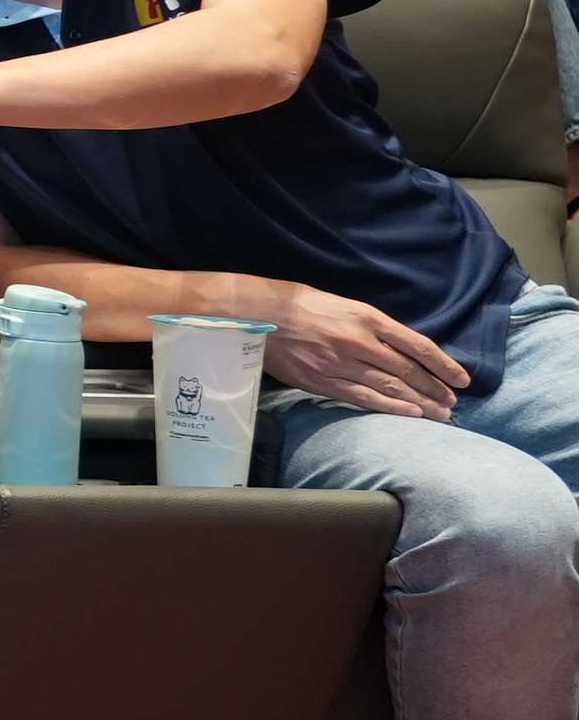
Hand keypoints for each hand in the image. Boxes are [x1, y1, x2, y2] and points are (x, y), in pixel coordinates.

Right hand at [262, 287, 468, 419]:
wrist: (258, 315)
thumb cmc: (302, 305)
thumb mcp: (346, 305)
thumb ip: (374, 327)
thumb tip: (402, 349)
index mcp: (368, 318)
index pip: (418, 346)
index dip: (444, 365)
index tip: (462, 379)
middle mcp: (360, 342)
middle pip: (408, 371)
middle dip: (435, 389)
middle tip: (453, 403)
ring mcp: (341, 364)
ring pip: (390, 388)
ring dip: (420, 403)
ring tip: (439, 414)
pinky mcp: (323, 381)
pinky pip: (363, 398)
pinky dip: (390, 408)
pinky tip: (408, 414)